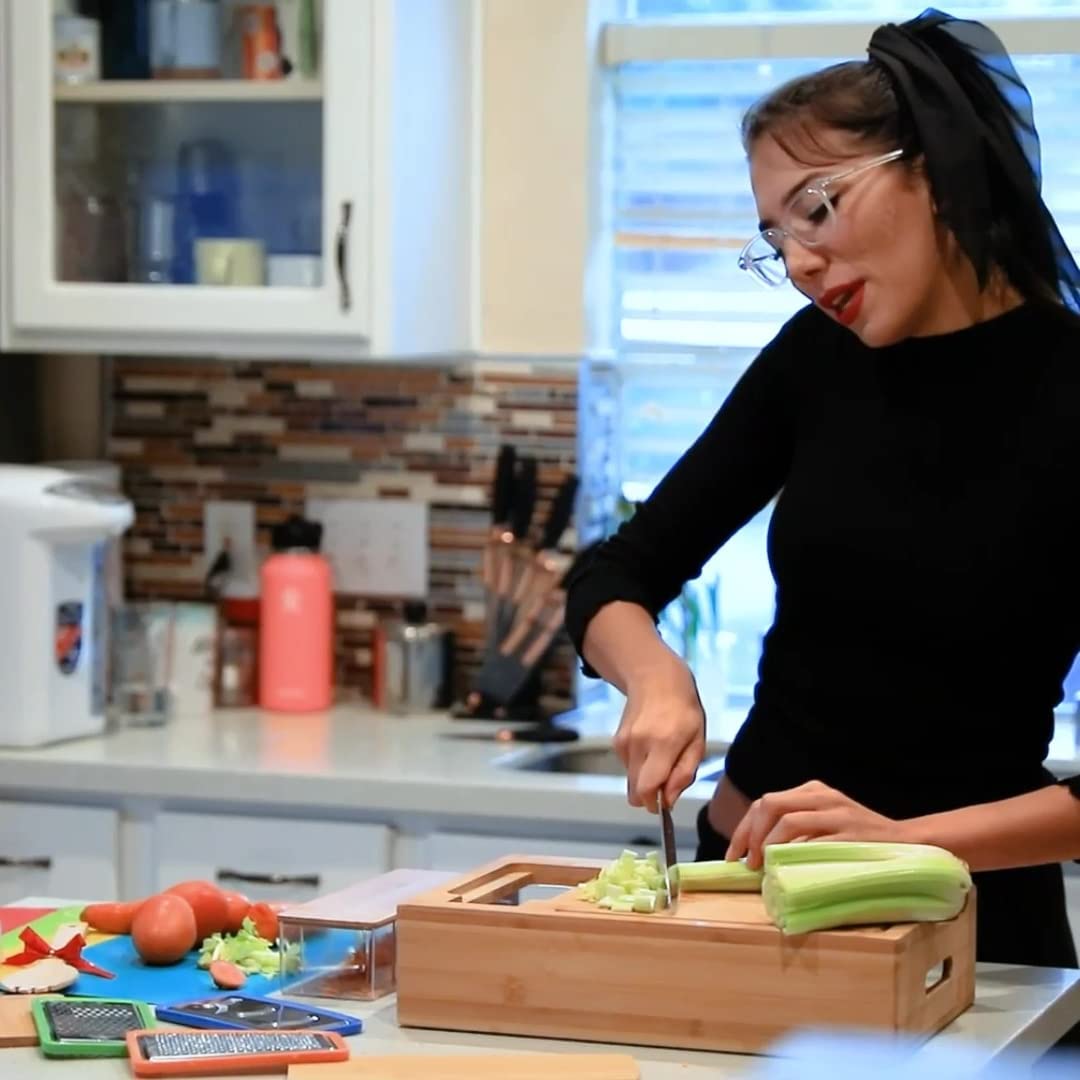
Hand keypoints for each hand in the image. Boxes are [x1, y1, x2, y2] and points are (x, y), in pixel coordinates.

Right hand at [613, 657, 704, 810]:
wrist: (655, 680)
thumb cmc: (684, 711)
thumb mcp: (697, 741)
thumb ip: (684, 773)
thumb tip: (668, 800)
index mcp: (664, 743)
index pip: (648, 788)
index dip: (654, 804)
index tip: (664, 805)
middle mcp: (639, 744)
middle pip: (635, 790)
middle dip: (650, 796)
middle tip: (667, 783)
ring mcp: (624, 742)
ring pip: (631, 781)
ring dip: (645, 780)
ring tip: (661, 758)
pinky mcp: (616, 742)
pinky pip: (627, 767)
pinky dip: (639, 767)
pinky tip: (650, 748)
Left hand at [725, 780, 908, 868]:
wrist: (910, 844)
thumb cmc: (860, 841)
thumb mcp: (825, 823)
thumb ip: (796, 827)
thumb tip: (755, 852)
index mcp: (813, 791)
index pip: (765, 802)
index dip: (744, 828)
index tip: (733, 854)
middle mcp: (823, 796)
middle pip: (770, 805)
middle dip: (750, 834)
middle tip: (746, 862)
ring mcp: (838, 813)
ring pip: (787, 819)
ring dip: (767, 844)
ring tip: (762, 866)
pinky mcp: (852, 834)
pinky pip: (813, 840)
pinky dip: (793, 853)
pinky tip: (786, 866)